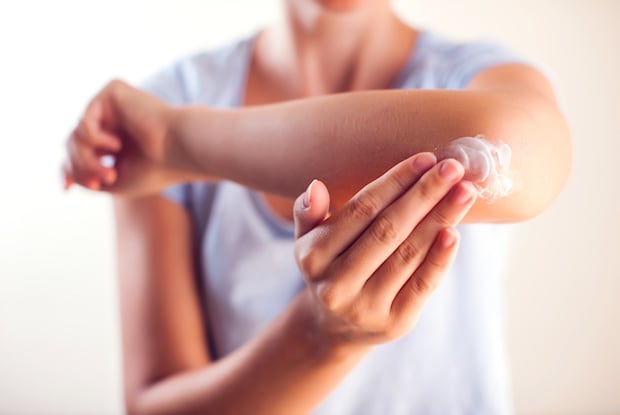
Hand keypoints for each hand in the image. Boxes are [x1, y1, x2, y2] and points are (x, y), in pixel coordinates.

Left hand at [63, 80, 192, 195]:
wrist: (179, 151)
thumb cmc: (155, 169)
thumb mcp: (114, 183)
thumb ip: (87, 177)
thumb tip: (66, 170)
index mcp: (117, 138)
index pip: (80, 149)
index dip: (69, 168)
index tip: (66, 187)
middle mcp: (113, 119)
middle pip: (74, 143)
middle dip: (81, 167)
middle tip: (100, 183)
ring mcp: (112, 105)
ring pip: (76, 134)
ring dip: (86, 160)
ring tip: (109, 173)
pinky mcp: (113, 91)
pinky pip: (85, 119)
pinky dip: (94, 139)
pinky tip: (116, 145)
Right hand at [293, 153, 476, 345]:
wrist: (335, 328)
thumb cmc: (328, 268)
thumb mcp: (308, 241)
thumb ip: (308, 213)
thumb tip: (316, 187)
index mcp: (313, 257)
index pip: (361, 211)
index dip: (395, 182)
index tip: (426, 159)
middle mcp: (336, 284)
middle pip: (388, 230)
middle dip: (424, 195)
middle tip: (453, 168)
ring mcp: (366, 307)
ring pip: (408, 254)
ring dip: (440, 219)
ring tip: (464, 192)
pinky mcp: (395, 323)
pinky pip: (422, 285)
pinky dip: (440, 258)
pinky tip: (454, 232)